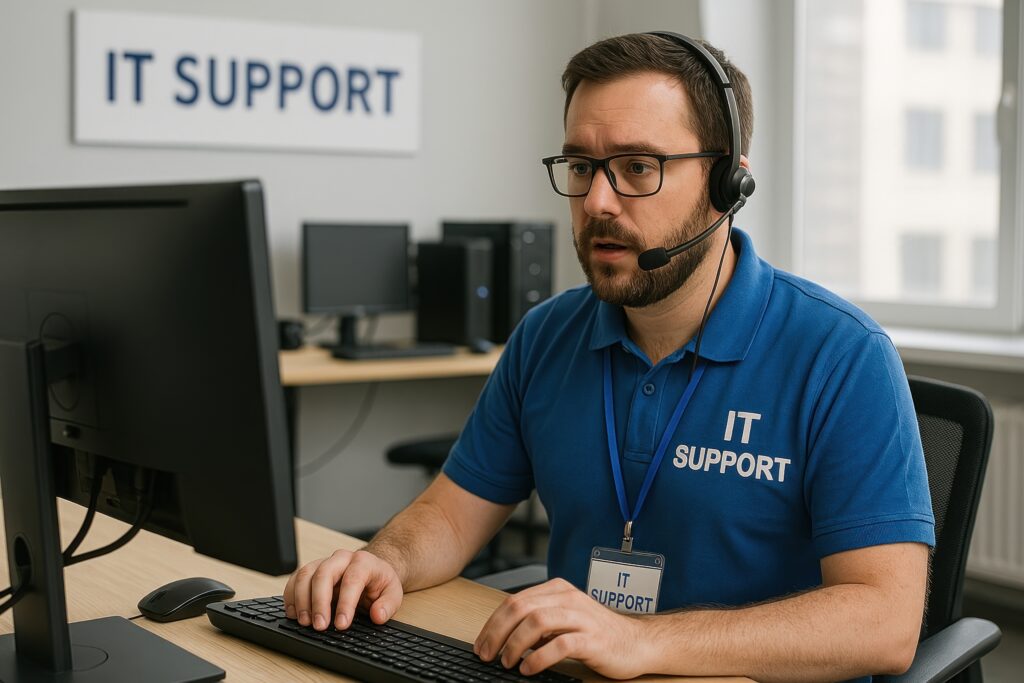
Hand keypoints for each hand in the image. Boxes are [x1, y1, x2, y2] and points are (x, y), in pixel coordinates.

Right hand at [283, 548, 402, 630]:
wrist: (370, 570)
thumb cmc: (379, 582)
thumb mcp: (393, 593)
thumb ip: (388, 605)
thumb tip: (377, 615)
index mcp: (363, 562)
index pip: (351, 580)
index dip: (345, 603)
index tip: (342, 624)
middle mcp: (341, 559)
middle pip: (324, 574)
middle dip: (319, 602)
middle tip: (319, 626)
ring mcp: (324, 562)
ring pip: (305, 574)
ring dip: (301, 600)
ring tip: (305, 622)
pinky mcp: (311, 570)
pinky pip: (295, 579)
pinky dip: (291, 596)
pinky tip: (293, 613)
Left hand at [473, 578, 648, 679]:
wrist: (636, 642)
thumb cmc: (597, 633)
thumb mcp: (564, 619)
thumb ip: (538, 621)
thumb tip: (503, 636)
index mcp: (557, 590)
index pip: (514, 601)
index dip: (492, 624)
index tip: (481, 644)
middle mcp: (568, 599)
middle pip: (520, 609)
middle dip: (497, 633)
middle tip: (487, 655)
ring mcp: (581, 617)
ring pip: (536, 623)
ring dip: (515, 645)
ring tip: (507, 662)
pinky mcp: (593, 639)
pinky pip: (559, 645)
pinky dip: (538, 658)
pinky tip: (528, 668)